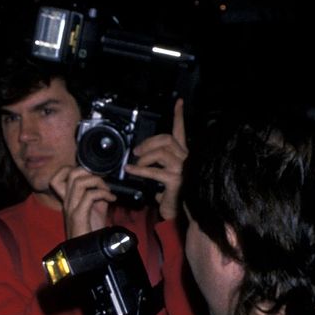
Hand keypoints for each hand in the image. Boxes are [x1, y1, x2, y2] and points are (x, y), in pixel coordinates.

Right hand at [50, 165, 115, 237]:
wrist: (89, 251)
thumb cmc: (91, 232)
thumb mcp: (95, 209)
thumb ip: (97, 196)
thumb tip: (104, 185)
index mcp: (68, 200)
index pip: (59, 176)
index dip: (74, 168)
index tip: (92, 174)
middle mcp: (66, 202)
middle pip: (71, 174)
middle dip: (90, 172)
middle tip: (102, 181)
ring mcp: (71, 208)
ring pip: (79, 182)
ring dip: (98, 182)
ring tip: (108, 190)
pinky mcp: (78, 216)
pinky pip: (89, 196)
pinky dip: (104, 193)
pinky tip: (111, 199)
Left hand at [124, 97, 187, 221]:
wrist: (179, 212)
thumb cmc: (171, 193)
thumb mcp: (164, 174)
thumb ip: (158, 163)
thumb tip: (140, 157)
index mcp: (183, 155)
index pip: (181, 131)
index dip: (179, 116)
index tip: (179, 102)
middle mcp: (185, 159)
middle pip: (166, 139)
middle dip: (149, 142)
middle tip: (136, 151)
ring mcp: (181, 169)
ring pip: (160, 152)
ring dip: (144, 157)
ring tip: (136, 164)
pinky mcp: (175, 180)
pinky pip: (154, 171)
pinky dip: (139, 170)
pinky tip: (130, 170)